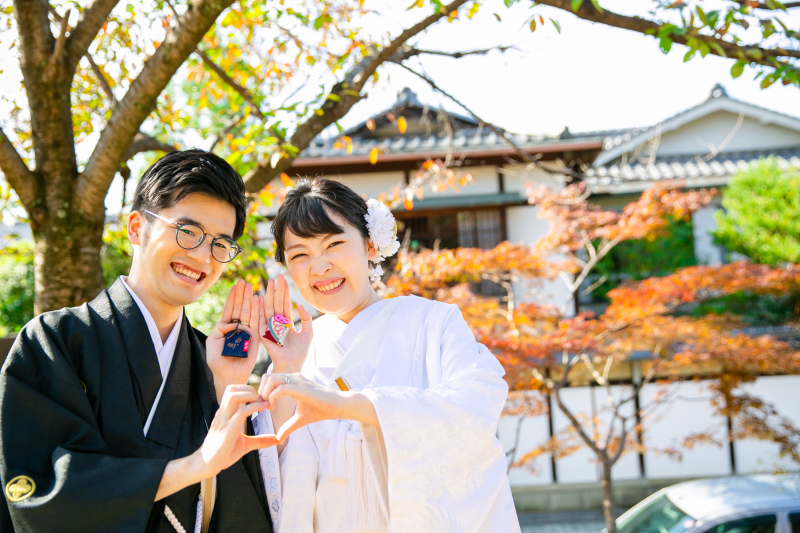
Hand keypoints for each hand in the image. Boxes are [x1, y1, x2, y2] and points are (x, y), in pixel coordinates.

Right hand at [196, 385, 276, 476]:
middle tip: (262, 399)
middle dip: (249, 389)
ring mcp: (224, 420)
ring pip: (233, 395)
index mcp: (226, 414)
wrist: (207, 465)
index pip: (233, 391)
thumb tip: (277, 440)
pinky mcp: (228, 430)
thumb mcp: (245, 444)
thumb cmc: (223, 454)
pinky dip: (254, 407)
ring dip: (250, 395)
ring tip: (262, 402)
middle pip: (232, 388)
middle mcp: (223, 414)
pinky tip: (264, 408)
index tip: (262, 399)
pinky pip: (241, 412)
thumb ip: (260, 440)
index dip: (248, 390)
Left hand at [207, 280, 263, 398]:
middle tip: (244, 281)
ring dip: (249, 299)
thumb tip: (231, 322)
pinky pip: (256, 322)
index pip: (230, 309)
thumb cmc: (217, 360)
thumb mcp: (213, 341)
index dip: (232, 297)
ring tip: (250, 286)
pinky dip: (257, 311)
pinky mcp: (255, 337)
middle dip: (241, 294)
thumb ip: (220, 328)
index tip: (235, 286)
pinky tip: (258, 300)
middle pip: (240, 307)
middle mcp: (238, 327)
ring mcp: (247, 331)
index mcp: (226, 327)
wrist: (228, 374)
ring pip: (248, 312)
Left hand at [257, 373, 378, 442]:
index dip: (263, 391)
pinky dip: (273, 397)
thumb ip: (288, 426)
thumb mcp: (300, 419)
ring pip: (272, 379)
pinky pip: (281, 388)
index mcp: (293, 381)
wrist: (339, 406)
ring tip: (268, 406)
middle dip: (261, 391)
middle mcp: (294, 378)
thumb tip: (278, 438)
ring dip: (265, 393)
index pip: (270, 378)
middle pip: (267, 376)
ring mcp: (298, 381)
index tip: (263, 406)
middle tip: (263, 406)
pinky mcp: (302, 388)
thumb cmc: (322, 409)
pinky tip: (273, 407)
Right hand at [259, 275, 312, 373]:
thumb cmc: (301, 352)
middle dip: (277, 290)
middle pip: (276, 303)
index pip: (285, 304)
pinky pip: (260, 319)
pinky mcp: (264, 334)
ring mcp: (270, 328)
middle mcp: (277, 324)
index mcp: (287, 323)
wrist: (293, 365)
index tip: (284, 280)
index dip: (285, 293)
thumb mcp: (309, 332)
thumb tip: (301, 305)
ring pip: (269, 308)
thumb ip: (306, 318)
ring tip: (269, 283)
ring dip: (269, 295)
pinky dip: (259, 308)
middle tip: (276, 277)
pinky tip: (259, 298)